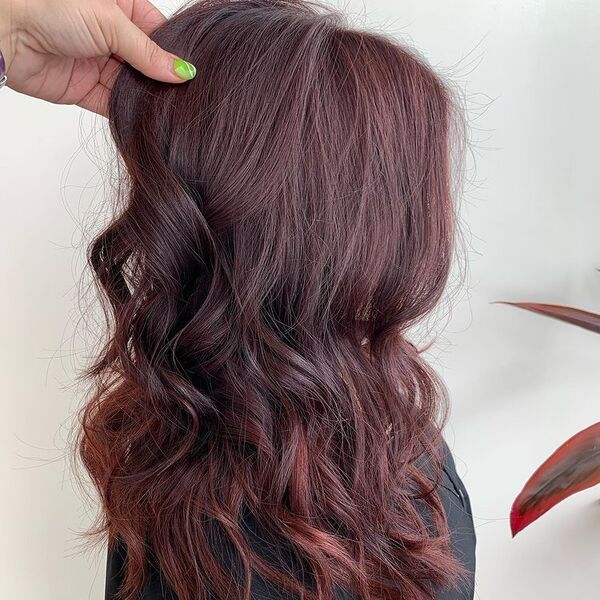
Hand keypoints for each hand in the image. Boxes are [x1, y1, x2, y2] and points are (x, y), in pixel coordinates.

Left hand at [0, 0, 196, 115]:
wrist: (6, 32)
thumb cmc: (49, 7)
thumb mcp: (110, 23)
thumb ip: (148, 52)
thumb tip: (182, 72)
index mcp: (120, 7)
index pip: (158, 33)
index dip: (175, 52)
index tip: (193, 72)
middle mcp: (111, 35)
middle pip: (148, 62)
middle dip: (164, 78)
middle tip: (187, 95)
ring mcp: (100, 63)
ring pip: (134, 85)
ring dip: (149, 97)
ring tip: (172, 109)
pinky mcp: (87, 89)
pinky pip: (115, 103)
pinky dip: (131, 112)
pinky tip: (149, 117)